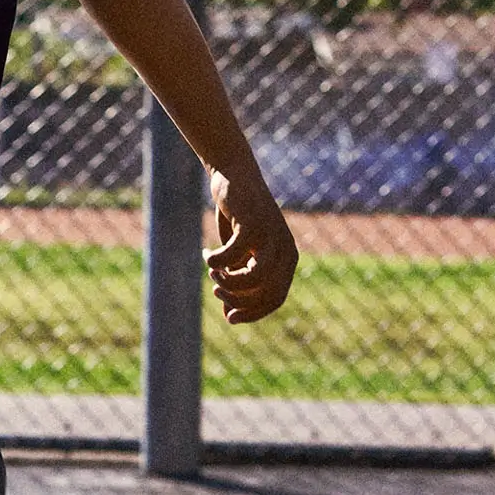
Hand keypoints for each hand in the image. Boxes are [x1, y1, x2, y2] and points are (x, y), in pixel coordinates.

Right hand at [207, 165, 297, 323]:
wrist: (235, 177)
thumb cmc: (238, 219)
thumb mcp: (240, 255)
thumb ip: (239, 282)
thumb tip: (231, 315)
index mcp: (287, 259)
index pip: (275, 298)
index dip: (253, 312)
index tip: (230, 318)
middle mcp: (285, 249)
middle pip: (266, 292)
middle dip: (237, 299)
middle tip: (216, 290)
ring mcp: (271, 236)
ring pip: (254, 278)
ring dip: (228, 282)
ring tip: (213, 274)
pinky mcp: (253, 224)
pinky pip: (233, 255)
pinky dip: (216, 261)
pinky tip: (207, 254)